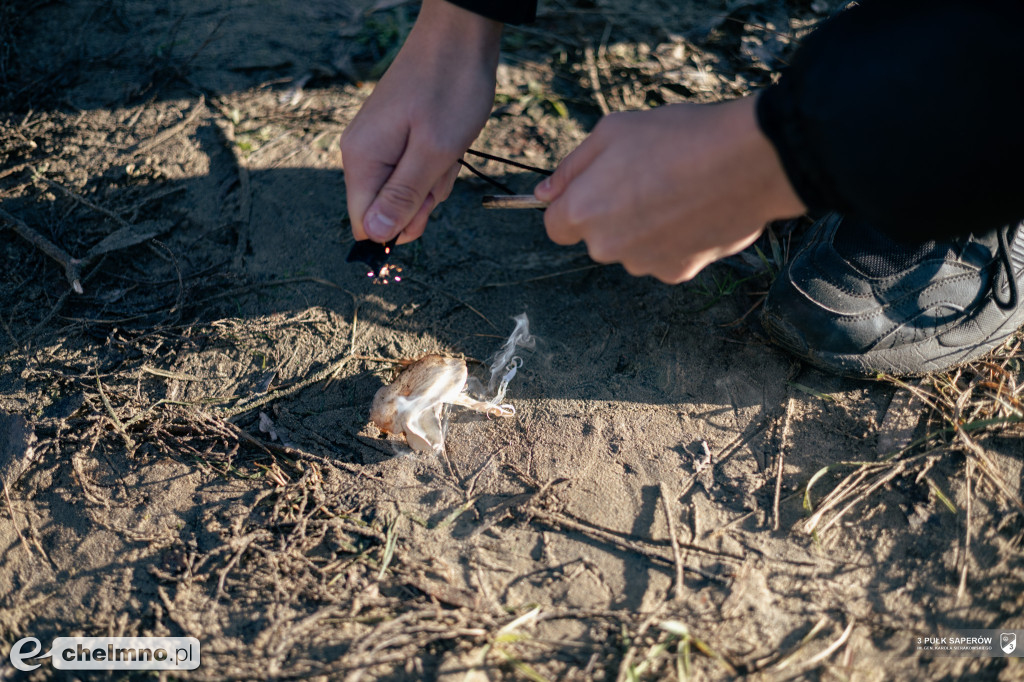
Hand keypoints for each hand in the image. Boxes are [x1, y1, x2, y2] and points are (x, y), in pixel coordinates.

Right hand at [341, 0, 501, 243]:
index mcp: (362, 159)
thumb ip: (403, 197)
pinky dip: (437, 162)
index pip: (366, 223)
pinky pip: (415, 169)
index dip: (399, 226)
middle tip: (442, 162)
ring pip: (407, 190)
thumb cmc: (450, 89)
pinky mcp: (396, 136)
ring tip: (447, 143)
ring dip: (435, 178)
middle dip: (424, 198)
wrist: (459, 37)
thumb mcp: (433, 152)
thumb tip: (375, 235)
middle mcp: (361, 154)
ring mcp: (379, 144)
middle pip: (389, 209)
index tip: (426, 200)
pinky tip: (447, 139)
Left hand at [534, 96, 805, 282]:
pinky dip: (676, 239)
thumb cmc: (677, 137)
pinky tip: (696, 209)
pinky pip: (666, 256)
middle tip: (647, 178)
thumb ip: (571, 168)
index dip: (574, 204)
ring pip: (633, 248)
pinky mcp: (678, 272)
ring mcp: (643, 263)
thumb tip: (543, 194)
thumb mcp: (612, 132)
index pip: (557, 224)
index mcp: (582, 212)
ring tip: (677, 190)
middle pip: (597, 237)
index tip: (598, 186)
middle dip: (612, 214)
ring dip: (645, 227)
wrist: (746, 160)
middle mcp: (606, 247)